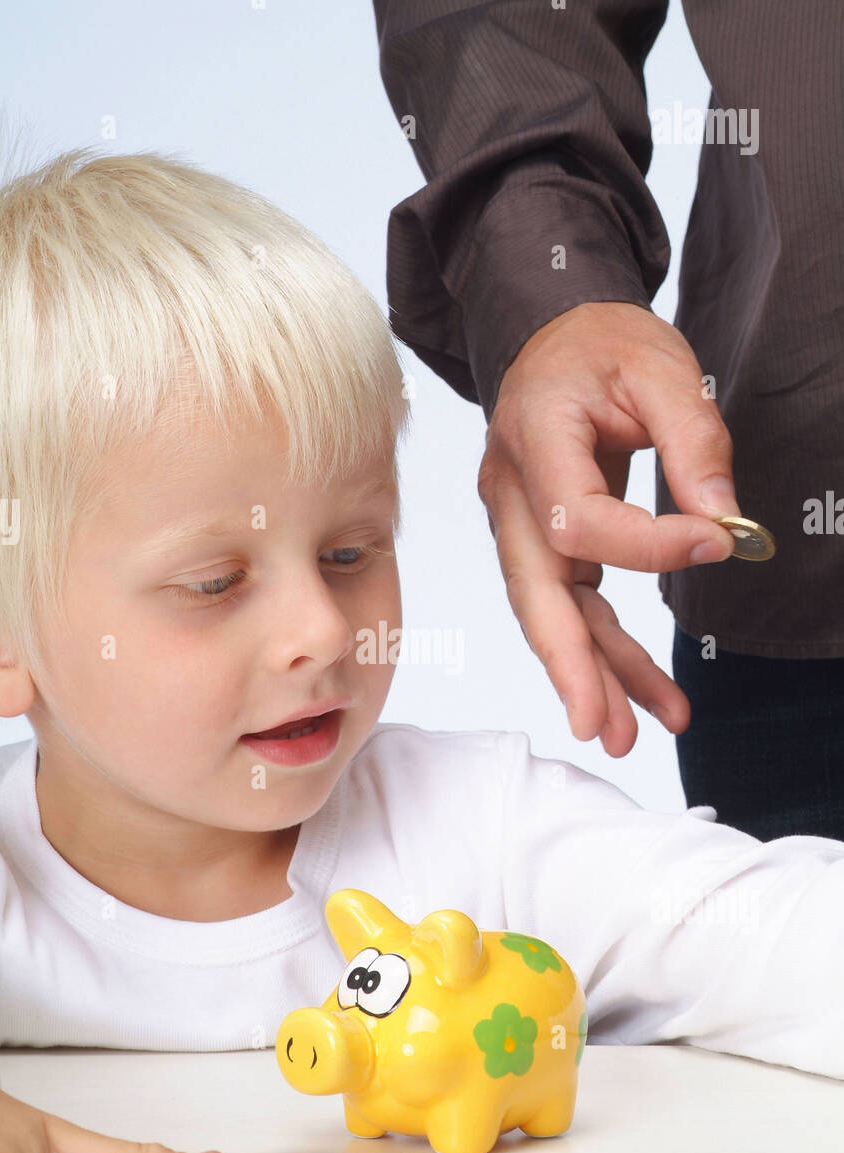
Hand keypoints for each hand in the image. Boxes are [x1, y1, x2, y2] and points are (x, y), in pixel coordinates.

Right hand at [478, 301, 740, 755]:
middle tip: (604, 725)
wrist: (553, 336)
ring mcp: (519, 523)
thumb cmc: (601, 345)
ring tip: (638, 733)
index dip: (649, 545)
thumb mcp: (661, 367)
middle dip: (570, 664)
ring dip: (594, 675)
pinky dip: (605, 652)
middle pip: (533, 593)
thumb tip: (725, 525)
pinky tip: (645, 694)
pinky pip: (571, 605)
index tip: (716, 541)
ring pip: (551, 613)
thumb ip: (695, 440)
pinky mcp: (544, 544)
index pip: (578, 520)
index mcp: (533, 439)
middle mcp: (511, 493)